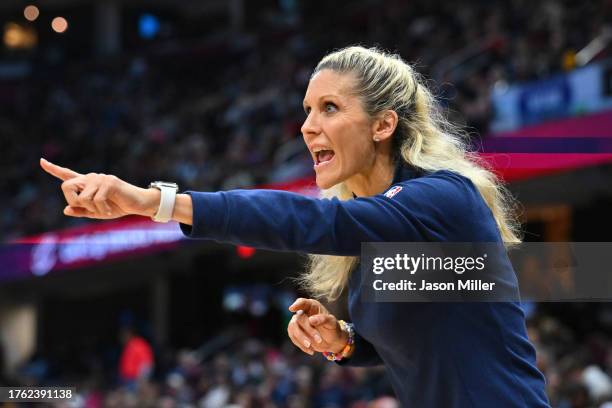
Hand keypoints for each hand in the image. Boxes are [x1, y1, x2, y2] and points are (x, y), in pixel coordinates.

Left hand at [40, 158, 159, 218]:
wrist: (138, 204)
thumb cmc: (118, 207)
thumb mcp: (97, 213)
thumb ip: (81, 211)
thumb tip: (65, 209)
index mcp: (87, 184)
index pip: (67, 175)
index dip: (53, 169)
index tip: (42, 161)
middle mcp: (91, 177)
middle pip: (67, 187)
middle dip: (74, 201)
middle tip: (89, 210)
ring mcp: (100, 178)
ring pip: (82, 197)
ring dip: (92, 209)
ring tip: (105, 209)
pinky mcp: (109, 182)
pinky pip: (96, 200)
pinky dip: (102, 209)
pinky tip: (110, 210)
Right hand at [287, 298, 347, 355]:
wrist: (332, 340)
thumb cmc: (332, 328)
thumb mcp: (332, 323)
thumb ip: (323, 319)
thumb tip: (311, 320)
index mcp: (312, 306)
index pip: (302, 302)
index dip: (297, 304)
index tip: (292, 309)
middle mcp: (303, 312)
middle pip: (299, 318)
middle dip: (308, 330)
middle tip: (319, 340)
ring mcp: (297, 323)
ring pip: (293, 328)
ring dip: (302, 338)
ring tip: (312, 347)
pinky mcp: (295, 333)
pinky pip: (293, 337)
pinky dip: (301, 345)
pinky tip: (311, 351)